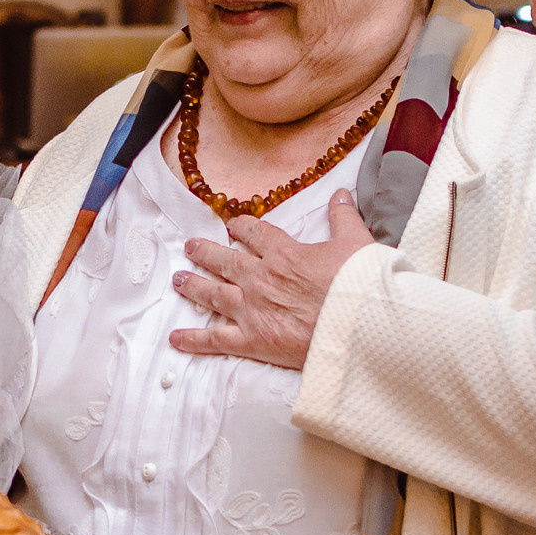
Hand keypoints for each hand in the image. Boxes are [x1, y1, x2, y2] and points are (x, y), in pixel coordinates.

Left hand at [169, 188, 377, 369]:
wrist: (360, 326)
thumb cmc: (359, 285)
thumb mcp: (356, 243)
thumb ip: (343, 218)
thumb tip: (342, 194)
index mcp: (283, 253)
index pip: (254, 233)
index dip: (241, 227)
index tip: (233, 225)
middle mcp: (260, 278)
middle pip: (225, 261)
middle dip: (205, 252)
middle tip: (190, 247)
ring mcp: (252, 310)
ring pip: (213, 294)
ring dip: (193, 285)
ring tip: (178, 279)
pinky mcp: (253, 340)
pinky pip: (216, 339)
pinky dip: (194, 339)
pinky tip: (175, 338)